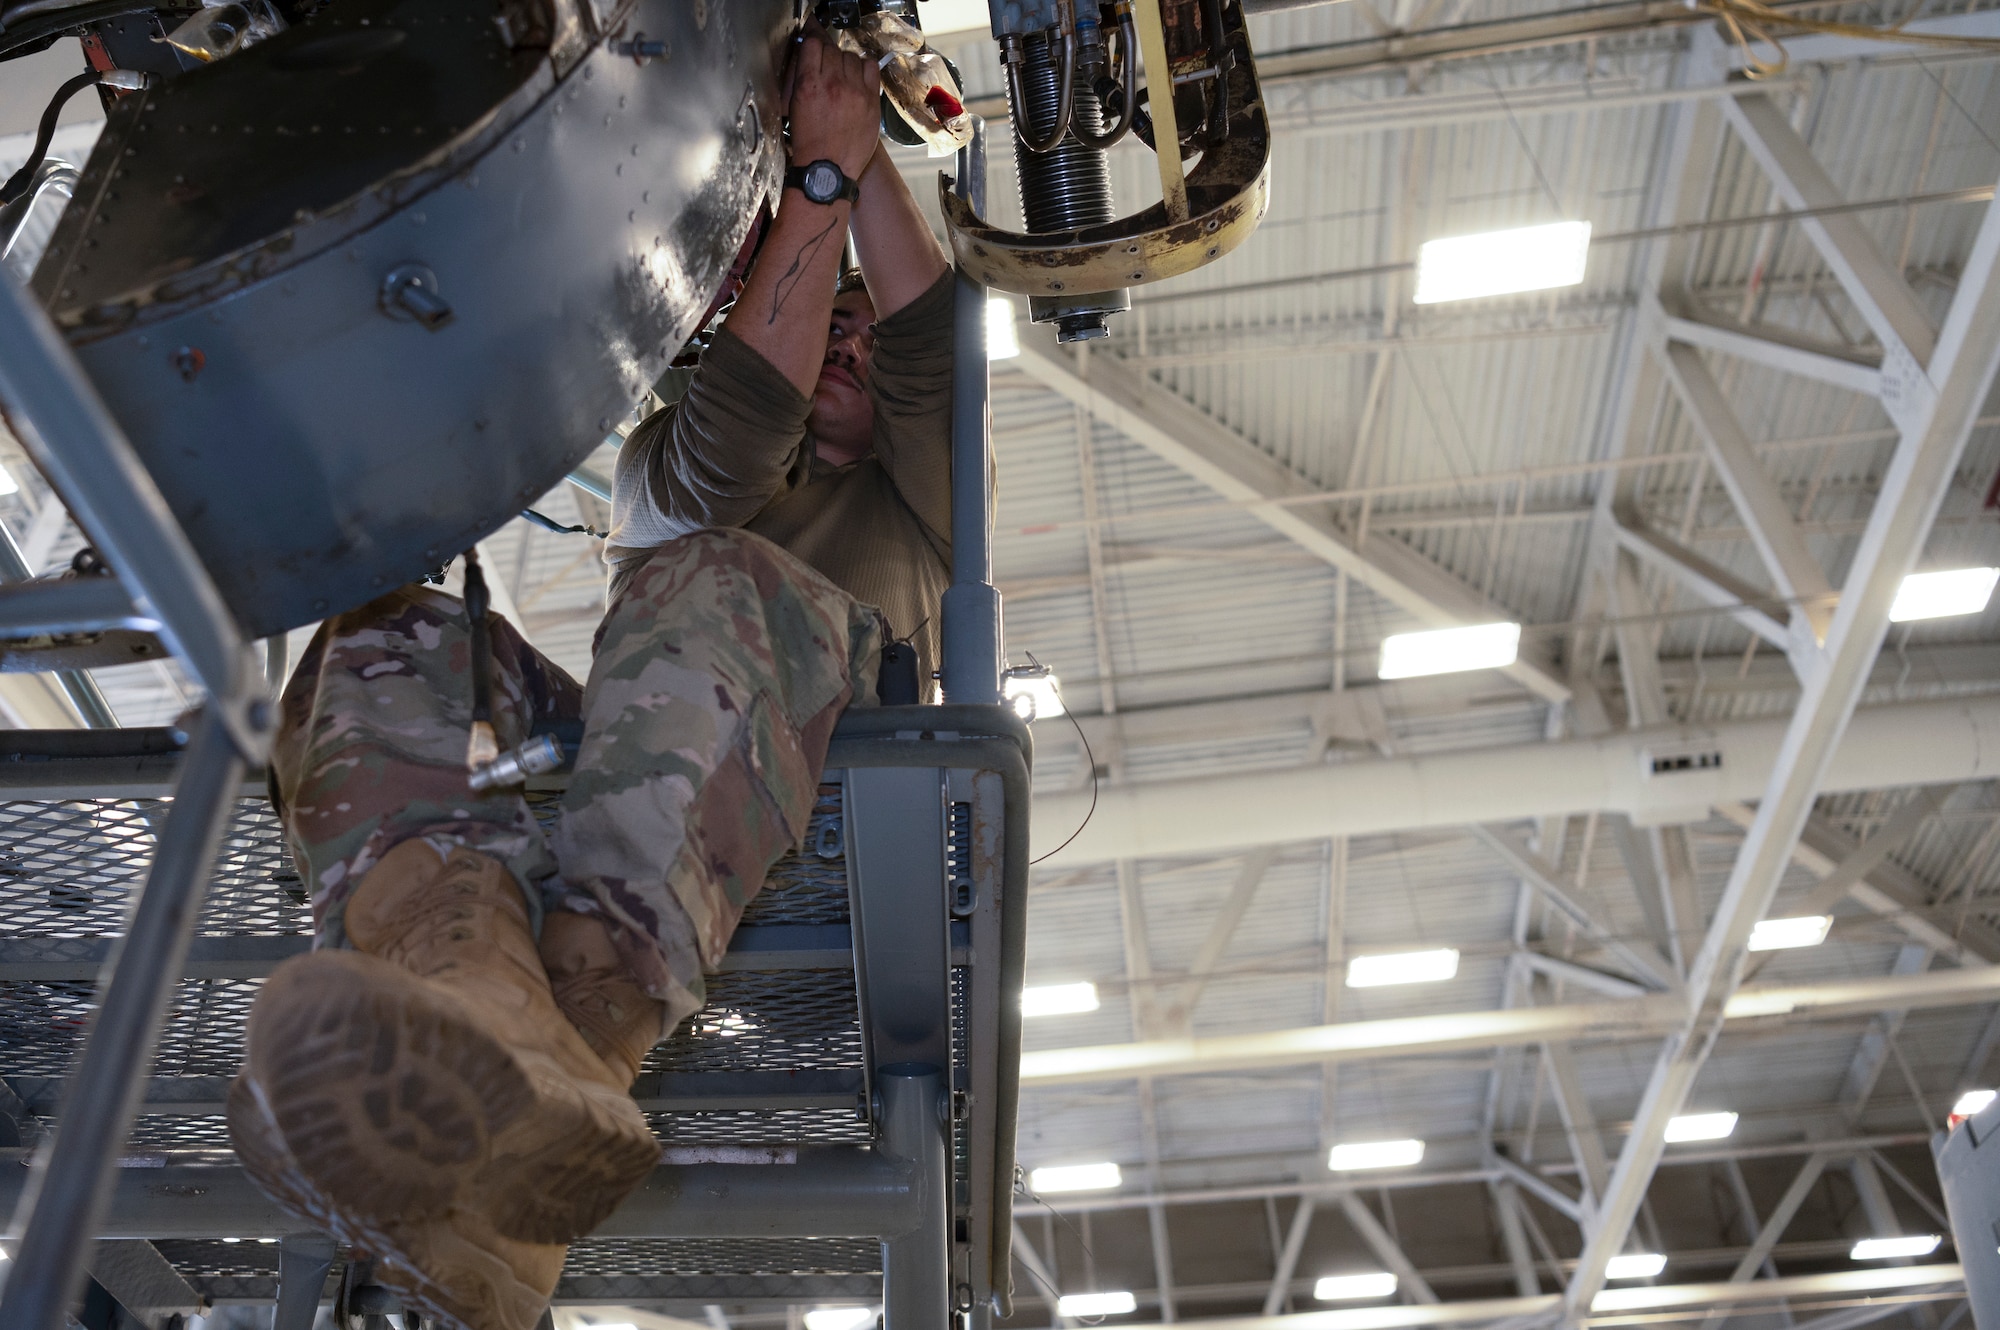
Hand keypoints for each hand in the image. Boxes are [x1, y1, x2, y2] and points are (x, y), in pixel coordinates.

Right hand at [786, 32, 880, 181]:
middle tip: (825, 64)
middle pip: (832, 48)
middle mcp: (833, 84)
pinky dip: (864, 67)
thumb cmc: (809, 142)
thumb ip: (802, 78)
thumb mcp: (794, 106)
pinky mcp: (871, 100)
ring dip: (844, 61)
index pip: (812, 43)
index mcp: (808, 85)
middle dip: (827, 53)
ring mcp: (854, 91)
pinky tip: (857, 76)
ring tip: (840, 75)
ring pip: (850, 56)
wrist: (827, 169)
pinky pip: (870, 67)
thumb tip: (808, 55)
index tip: (812, 36)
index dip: (812, 38)